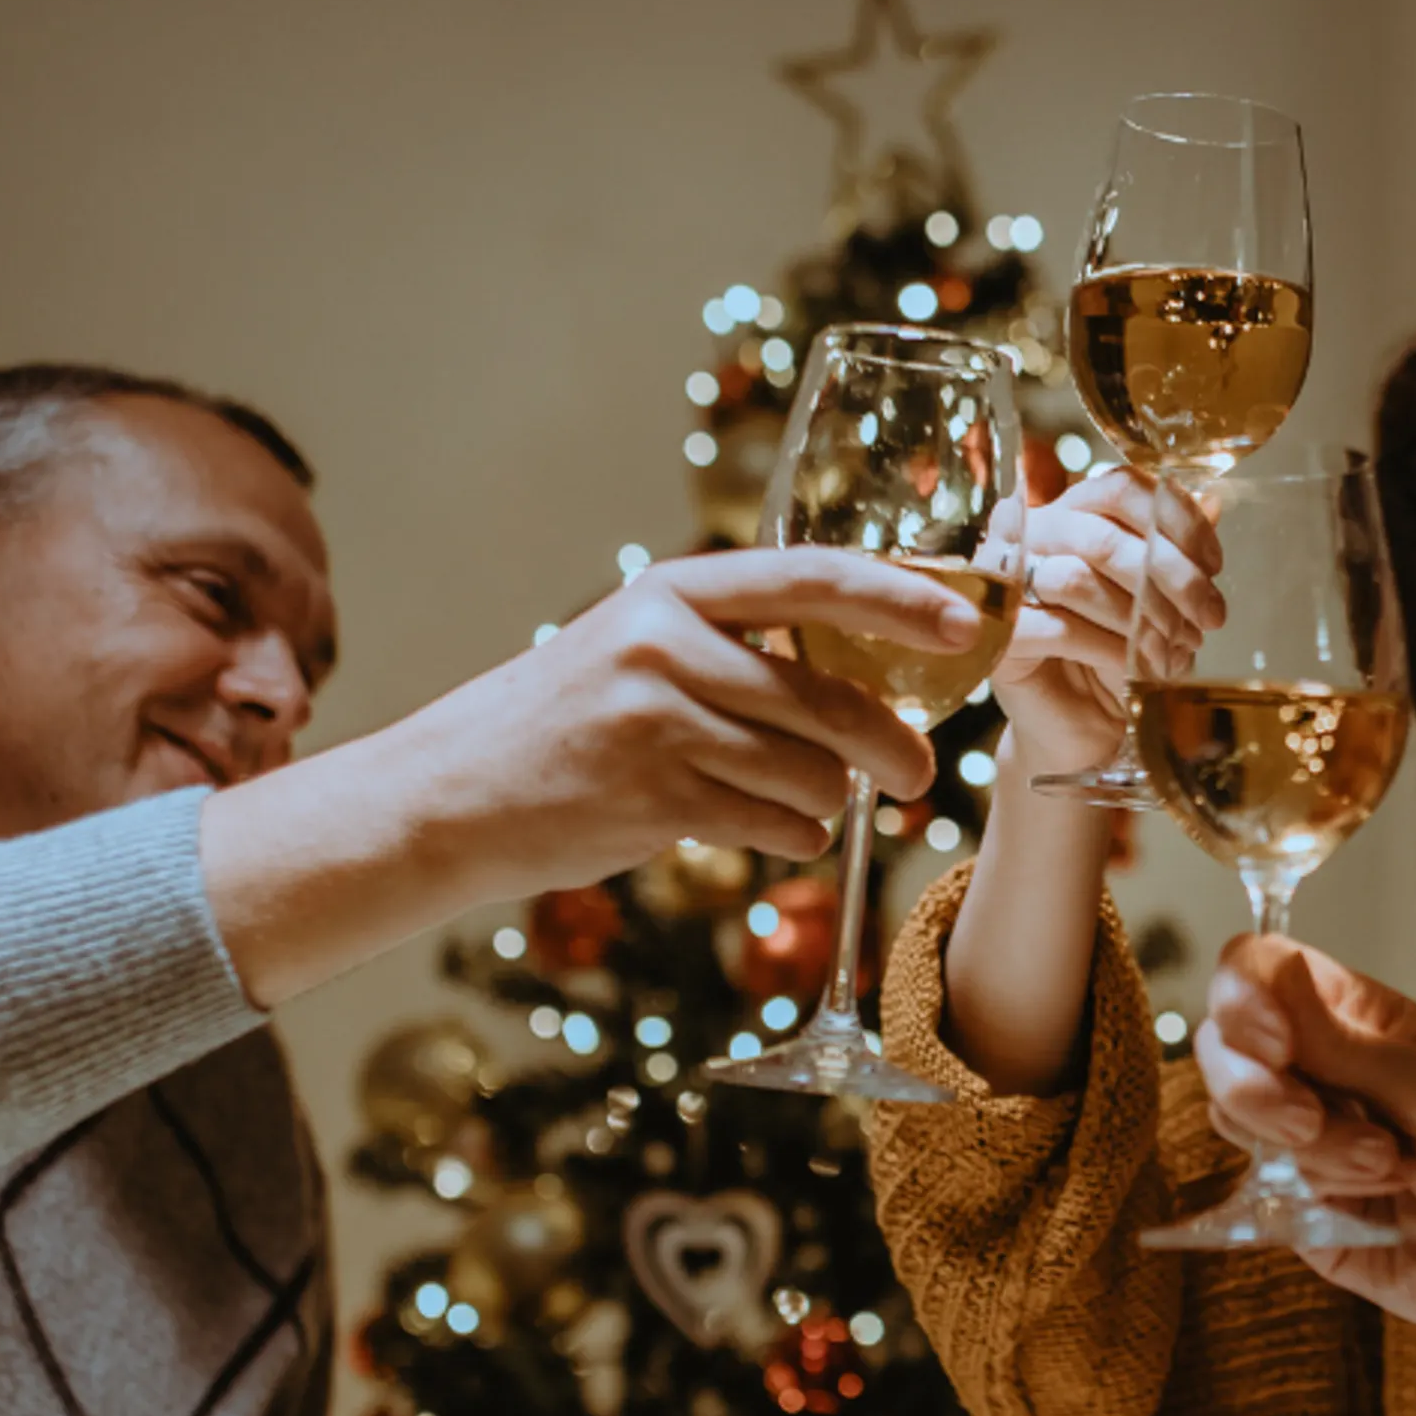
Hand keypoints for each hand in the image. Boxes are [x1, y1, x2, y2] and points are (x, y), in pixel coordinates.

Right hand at [396, 547, 970, 887]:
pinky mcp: (654, 798)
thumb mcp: (640, 651)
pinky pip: (778, 825)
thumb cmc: (563, 726)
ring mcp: (658, 722)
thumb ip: (737, 648)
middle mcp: (667, 645)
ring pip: (813, 773)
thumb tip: (867, 674)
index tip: (965, 621)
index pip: (816, 577)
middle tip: (920, 772)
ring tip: (786, 804)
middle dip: (895, 745)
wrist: (450, 796)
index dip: (902, 597)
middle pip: (832, 696)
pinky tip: (759, 829)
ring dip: (824, 803)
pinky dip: (791, 838)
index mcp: (674, 592)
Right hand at [996, 469, 1224, 773]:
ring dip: (1139, 619)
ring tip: (1174, 650)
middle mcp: (1032, 535)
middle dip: (1170, 578)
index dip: (1176, 521)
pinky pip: (1059, 630)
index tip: (1213, 566)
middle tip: (1208, 617)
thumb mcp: (1157, 596)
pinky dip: (1109, 650)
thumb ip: (1175, 547)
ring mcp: (1006, 582)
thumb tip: (1214, 503)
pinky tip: (1138, 669)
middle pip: (1103, 535)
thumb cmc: (1118, 652)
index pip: (1121, 487)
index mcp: (1072, 510)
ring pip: (1077, 580)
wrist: (1082, 726)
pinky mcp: (1000, 633)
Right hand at [1193, 934, 1415, 1364]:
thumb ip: (1338, 1040)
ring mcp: (1309, 1144)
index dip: (1244, 997)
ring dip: (1312, 1145)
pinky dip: (1311, 1194)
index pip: (1260, 974)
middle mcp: (1323, 1073)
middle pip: (1227, 1047)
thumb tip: (1260, 969)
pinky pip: (1260, 1194)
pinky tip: (1378, 1206)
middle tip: (1311, 1120)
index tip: (1275, 1039)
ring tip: (1392, 1168)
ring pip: (1240, 1119)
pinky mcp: (1304, 1214)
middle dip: (1260, 1086)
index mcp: (1360, 1019)